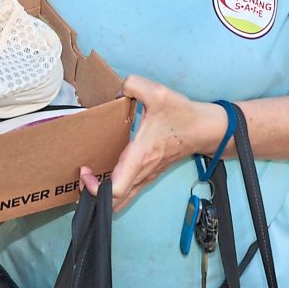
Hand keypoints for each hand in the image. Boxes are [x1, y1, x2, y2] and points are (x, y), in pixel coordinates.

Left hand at [79, 75, 227, 210]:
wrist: (206, 129)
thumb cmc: (182, 115)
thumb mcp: (157, 92)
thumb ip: (132, 84)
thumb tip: (116, 91)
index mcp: (141, 156)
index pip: (116, 190)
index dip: (94, 188)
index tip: (85, 171)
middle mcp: (143, 171)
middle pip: (115, 202)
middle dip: (92, 196)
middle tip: (82, 177)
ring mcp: (148, 176)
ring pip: (122, 200)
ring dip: (103, 196)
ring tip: (89, 179)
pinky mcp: (151, 174)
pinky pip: (129, 191)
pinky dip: (114, 191)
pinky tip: (106, 176)